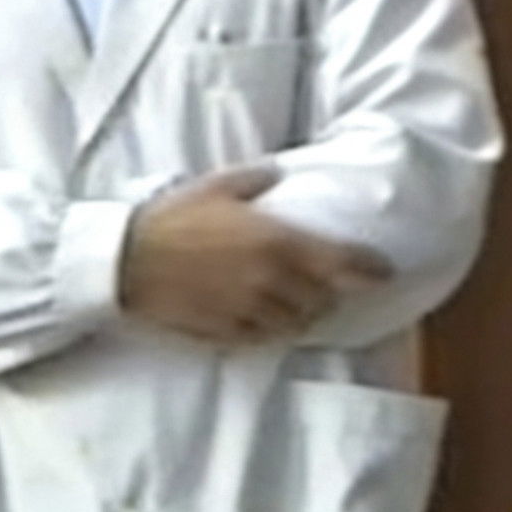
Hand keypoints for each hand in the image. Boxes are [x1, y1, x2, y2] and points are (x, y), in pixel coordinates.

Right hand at [118, 166, 393, 345]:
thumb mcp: (215, 186)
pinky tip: (264, 318)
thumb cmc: (170, 218)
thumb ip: (255, 179)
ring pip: (297, 324)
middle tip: (325, 284)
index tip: (385, 271)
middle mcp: (271, 281)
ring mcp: (250, 311)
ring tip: (296, 302)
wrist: (126, 262)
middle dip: (329, 293)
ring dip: (303, 314)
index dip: (370, 269)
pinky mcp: (227, 332)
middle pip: (323, 299)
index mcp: (275, 242)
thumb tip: (278, 172)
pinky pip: (264, 339)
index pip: (340, 263)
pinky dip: (272, 330)